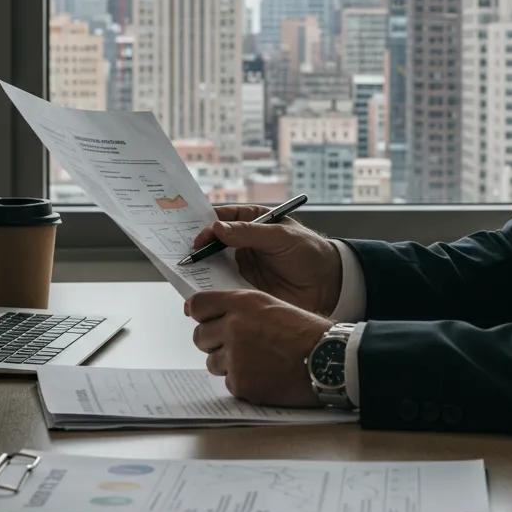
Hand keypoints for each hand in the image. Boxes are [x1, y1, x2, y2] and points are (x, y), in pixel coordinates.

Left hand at [187, 289, 330, 406]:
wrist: (328, 360)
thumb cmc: (308, 333)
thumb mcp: (272, 306)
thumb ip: (241, 309)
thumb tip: (213, 315)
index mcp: (242, 303)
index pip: (198, 305)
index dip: (199, 313)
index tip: (202, 319)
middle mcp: (233, 327)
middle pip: (199, 336)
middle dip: (213, 342)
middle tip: (235, 345)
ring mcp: (235, 356)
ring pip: (212, 362)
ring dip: (228, 363)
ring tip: (257, 361)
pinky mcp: (240, 383)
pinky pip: (229, 382)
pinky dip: (243, 382)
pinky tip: (265, 376)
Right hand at [189, 205, 341, 315]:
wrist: (330, 285)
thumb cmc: (310, 252)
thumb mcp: (282, 236)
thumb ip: (249, 233)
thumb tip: (218, 228)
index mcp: (251, 221)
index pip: (221, 218)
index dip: (205, 224)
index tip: (196, 236)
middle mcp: (241, 243)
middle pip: (211, 243)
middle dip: (196, 247)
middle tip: (182, 254)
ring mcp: (241, 266)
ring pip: (212, 266)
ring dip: (199, 269)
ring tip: (186, 274)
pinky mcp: (243, 288)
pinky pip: (221, 287)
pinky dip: (210, 289)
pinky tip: (201, 293)